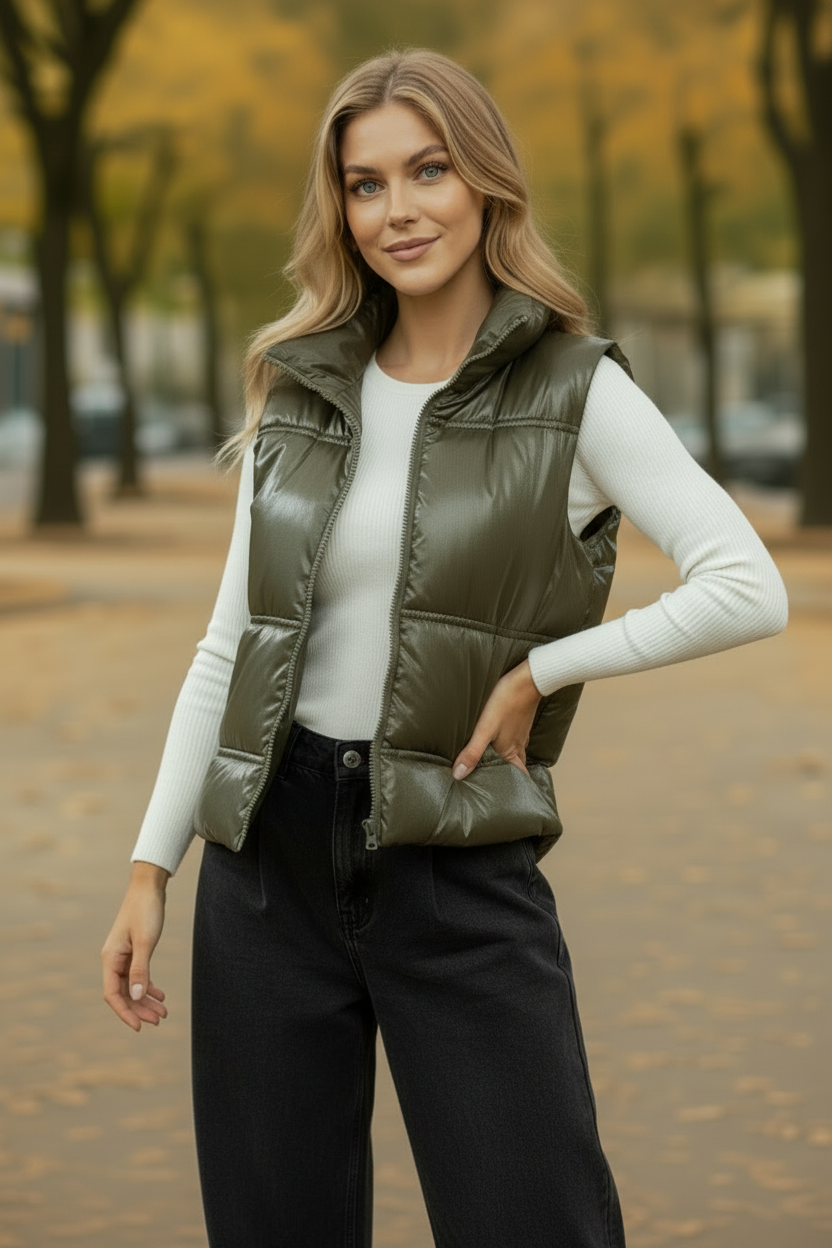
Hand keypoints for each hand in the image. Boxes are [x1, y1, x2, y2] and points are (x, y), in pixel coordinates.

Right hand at [101, 862, 169, 1031]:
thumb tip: (136, 996)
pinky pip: (138, 976)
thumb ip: (140, 969)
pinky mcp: (134, 951)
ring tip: (163, 1013)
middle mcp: (113, 960)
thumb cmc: (145, 911)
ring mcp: (123, 956)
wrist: (148, 888)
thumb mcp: (145, 942)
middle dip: (139, 1009)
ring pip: (132, 986)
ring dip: (146, 1000)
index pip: (112, 994)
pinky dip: (149, 986)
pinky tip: (161, 995)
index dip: (125, 1012)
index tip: (140, 1026)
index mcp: (110, 959)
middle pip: (123, 993)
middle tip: (159, 1021)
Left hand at [452, 657, 542, 780]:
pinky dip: (507, 746)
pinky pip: (515, 740)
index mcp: (511, 752)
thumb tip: (458, 776)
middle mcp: (518, 746)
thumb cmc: (506, 702)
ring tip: (494, 767)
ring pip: (515, 754)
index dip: (515, 790)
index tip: (507, 801)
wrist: (528, 678)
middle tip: (497, 787)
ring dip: (507, 762)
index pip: (519, 779)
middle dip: (508, 779)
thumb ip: (472, 752)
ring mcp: (520, 733)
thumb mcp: (485, 728)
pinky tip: (498, 742)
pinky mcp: (519, 721)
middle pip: (516, 768)